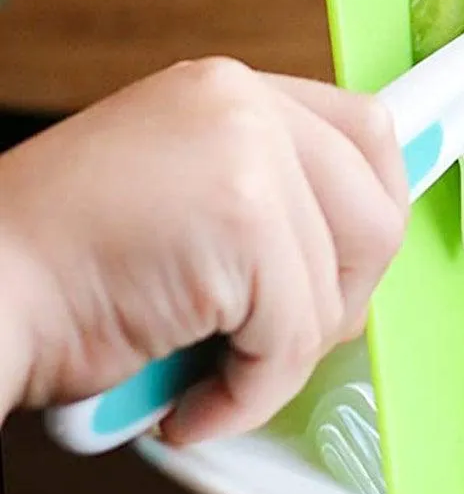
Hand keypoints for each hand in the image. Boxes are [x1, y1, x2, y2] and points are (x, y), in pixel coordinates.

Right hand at [0, 58, 406, 444]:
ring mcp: (248, 155)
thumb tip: (362, 246)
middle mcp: (246, 107)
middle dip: (339, 299)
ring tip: (211, 373)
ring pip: (339, 286)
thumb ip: (264, 195)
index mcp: (231, 92)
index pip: (366, 133)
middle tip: (274, 341)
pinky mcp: (245, 220)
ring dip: (280, 360)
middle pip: (376, 213)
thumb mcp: (182, 194)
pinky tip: (189, 401)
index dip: (376, 209)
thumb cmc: (58, 268)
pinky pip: (292, 337)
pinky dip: (246, 394)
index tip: (362, 265)